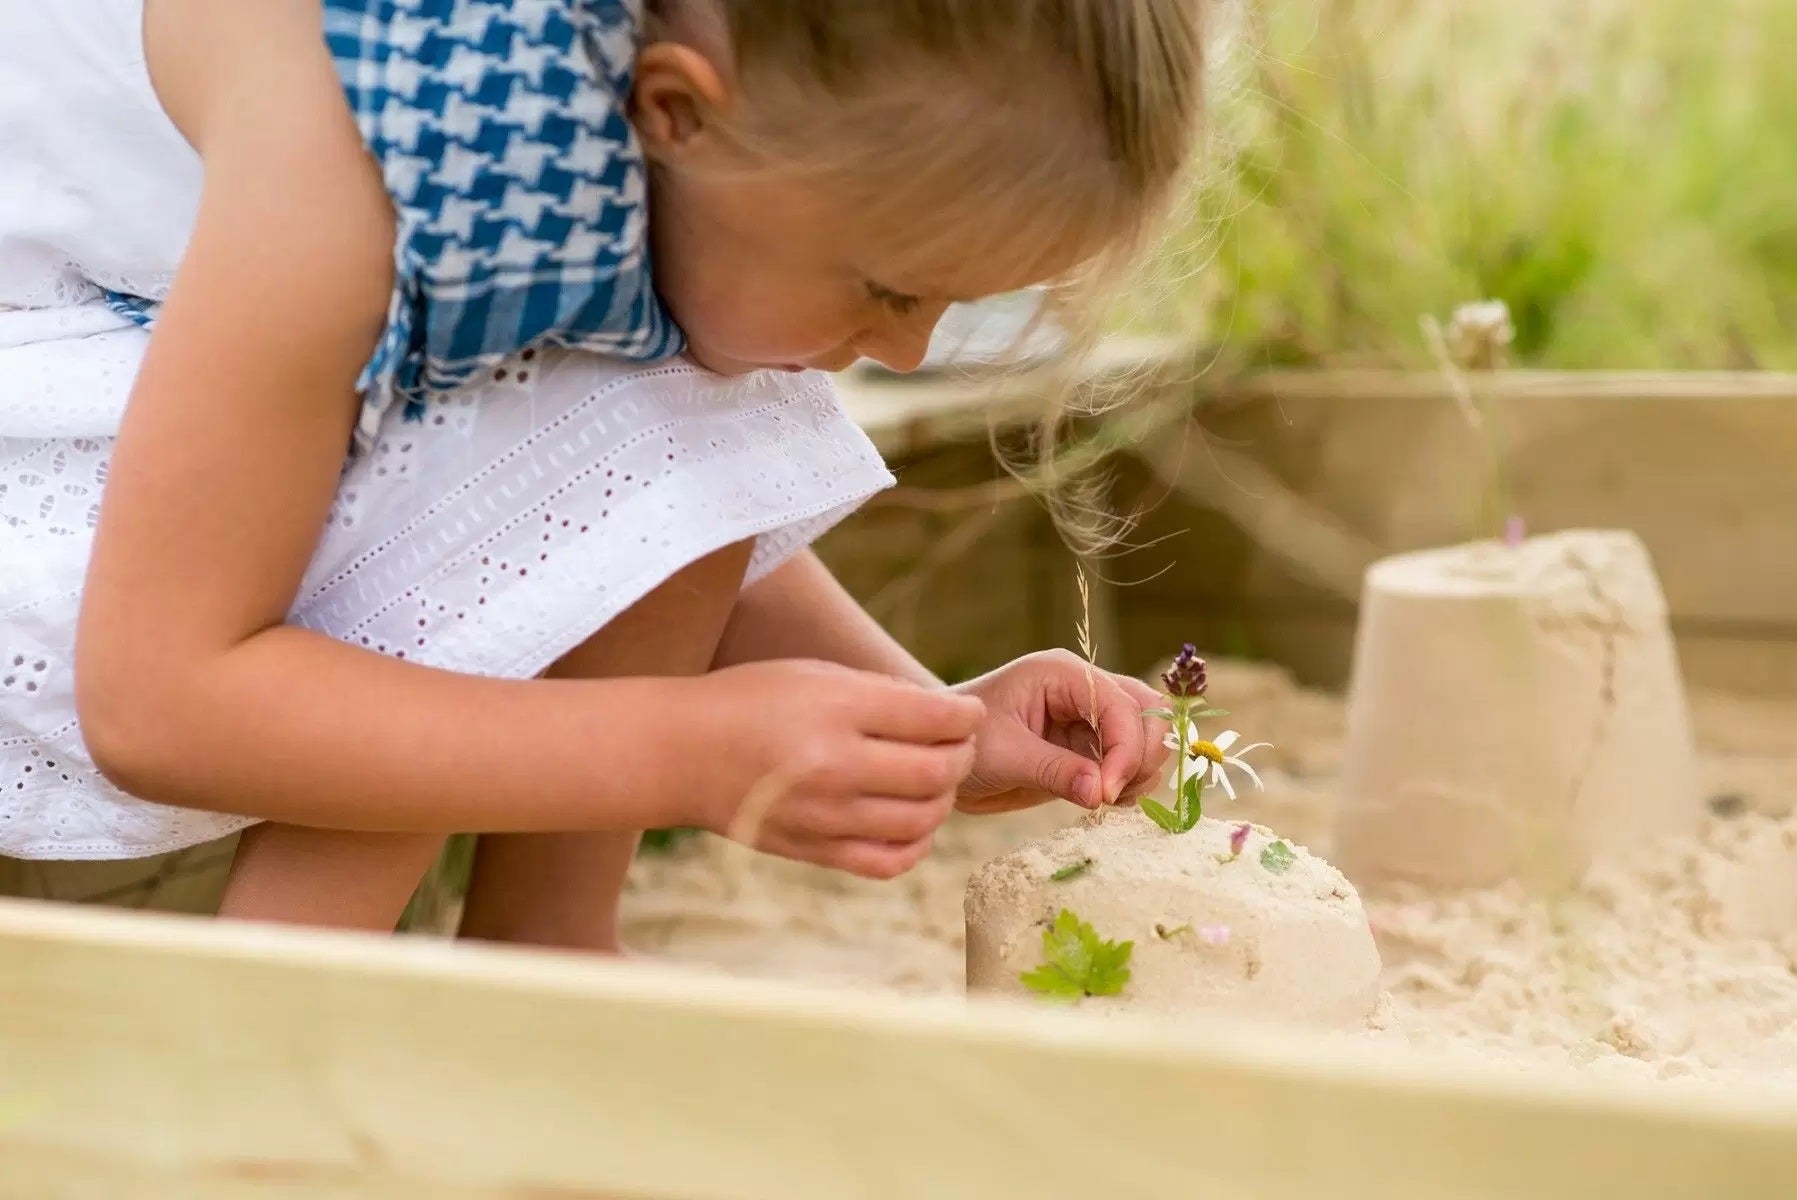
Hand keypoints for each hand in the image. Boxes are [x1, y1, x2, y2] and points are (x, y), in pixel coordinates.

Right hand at [692, 660, 983, 877]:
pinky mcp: (813, 850)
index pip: (935, 717)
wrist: (680, 752)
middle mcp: (833, 765)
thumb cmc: (751, 700)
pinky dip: (915, 844)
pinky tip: (910, 822)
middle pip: (936, 772)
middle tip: (956, 747)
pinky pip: (889, 861)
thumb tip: (945, 716)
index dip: (966, 717)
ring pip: (922, 820)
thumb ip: (881, 693)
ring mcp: (823, 815)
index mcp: (836, 709)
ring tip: (934, 783)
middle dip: (961, 757)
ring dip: (943, 800)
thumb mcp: (814, 674)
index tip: (967, 715)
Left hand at [950, 650, 1170, 814]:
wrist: (942, 756)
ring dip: (1139, 771)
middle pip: (1147, 712)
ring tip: (1105, 799)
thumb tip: (1102, 792)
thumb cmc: (964, 743)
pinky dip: (1128, 782)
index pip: (1120, 704)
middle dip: (1141, 755)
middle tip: (1113, 794)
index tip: (1107, 792)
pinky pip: (1129, 760)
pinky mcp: (1089, 747)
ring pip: (1146, 735)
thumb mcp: (1004, 756)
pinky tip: (1101, 799)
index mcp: (1063, 673)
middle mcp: (1083, 689)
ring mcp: (1089, 717)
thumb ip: (1055, 771)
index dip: (1125, 748)